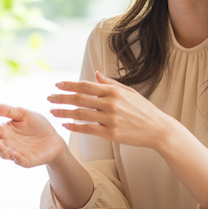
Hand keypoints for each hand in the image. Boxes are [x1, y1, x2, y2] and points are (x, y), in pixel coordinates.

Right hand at [0, 103, 66, 166]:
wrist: (54, 137)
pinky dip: (16, 158)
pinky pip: (19, 161)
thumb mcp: (23, 113)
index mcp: (3, 132)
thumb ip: (8, 110)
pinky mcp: (26, 161)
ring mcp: (15, 153)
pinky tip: (14, 153)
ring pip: (3, 154)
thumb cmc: (37, 125)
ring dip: (0, 149)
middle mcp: (6, 144)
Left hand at [48, 71, 173, 148]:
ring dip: (64, 112)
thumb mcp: (128, 92)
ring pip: (81, 114)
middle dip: (62, 97)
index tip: (57, 85)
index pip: (86, 86)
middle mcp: (111, 104)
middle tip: (49, 97)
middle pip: (80, 99)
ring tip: (52, 111)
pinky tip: (65, 125)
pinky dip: (75, 127)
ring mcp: (111, 119)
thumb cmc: (143, 109)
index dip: (69, 85)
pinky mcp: (111, 134)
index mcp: (114, 91)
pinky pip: (88, 129)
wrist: (158, 129)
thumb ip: (110, 83)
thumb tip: (96, 74)